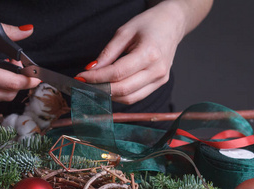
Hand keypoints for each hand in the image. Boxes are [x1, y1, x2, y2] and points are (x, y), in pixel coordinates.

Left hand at [75, 0, 211, 104]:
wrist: (172, 24)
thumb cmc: (150, 24)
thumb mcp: (125, 31)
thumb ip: (108, 53)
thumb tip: (91, 69)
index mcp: (149, 54)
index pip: (117, 73)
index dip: (97, 78)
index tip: (81, 77)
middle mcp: (157, 70)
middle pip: (123, 90)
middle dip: (100, 89)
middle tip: (85, 84)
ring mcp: (160, 79)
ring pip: (130, 98)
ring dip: (110, 96)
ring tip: (95, 87)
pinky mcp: (159, 84)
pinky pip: (137, 96)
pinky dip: (121, 95)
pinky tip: (110, 87)